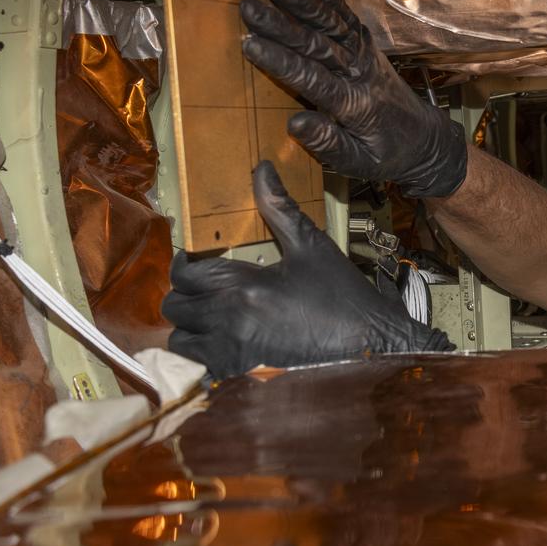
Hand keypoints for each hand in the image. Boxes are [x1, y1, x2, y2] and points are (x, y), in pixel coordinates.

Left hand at [163, 161, 452, 378]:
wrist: (371, 346)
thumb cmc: (343, 296)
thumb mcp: (313, 247)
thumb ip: (280, 209)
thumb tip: (261, 168)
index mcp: (242, 285)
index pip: (184, 273)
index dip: (184, 265)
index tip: (195, 263)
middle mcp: (228, 320)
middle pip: (175, 307)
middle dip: (187, 296)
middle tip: (207, 291)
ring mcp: (232, 353)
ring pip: (180, 341)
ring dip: (191, 329)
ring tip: (214, 319)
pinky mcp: (241, 377)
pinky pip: (200, 368)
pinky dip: (205, 356)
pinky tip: (228, 346)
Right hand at [239, 0, 466, 197]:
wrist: (424, 139)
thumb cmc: (385, 155)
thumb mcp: (358, 163)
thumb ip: (328, 144)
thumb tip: (295, 123)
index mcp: (355, 105)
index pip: (314, 80)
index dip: (281, 61)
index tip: (250, 44)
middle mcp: (361, 73)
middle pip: (319, 44)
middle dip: (282, 24)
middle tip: (249, 7)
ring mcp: (366, 53)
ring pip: (332, 21)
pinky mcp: (366, 43)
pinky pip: (343, 13)